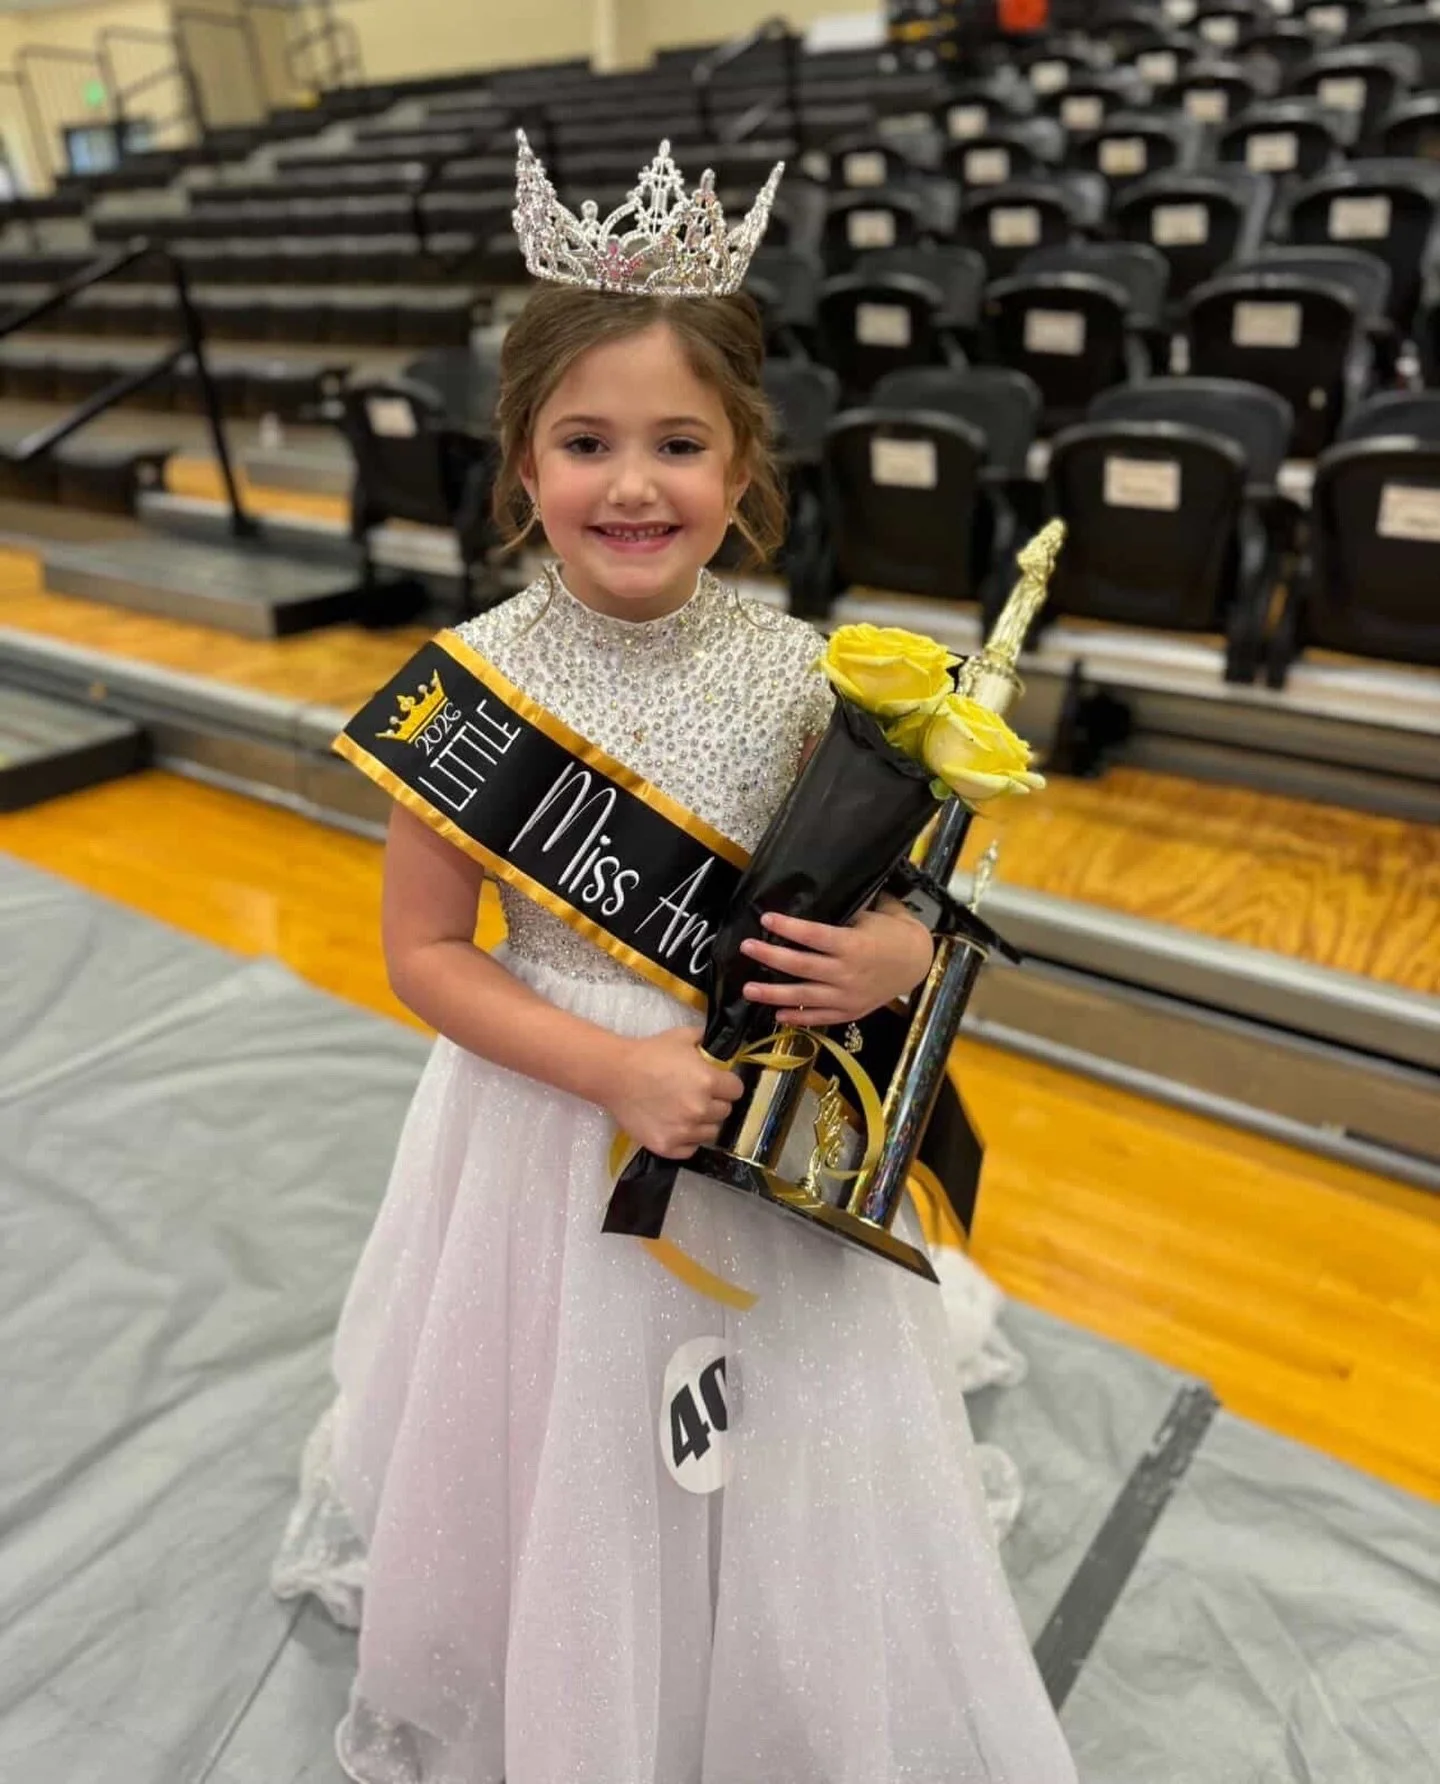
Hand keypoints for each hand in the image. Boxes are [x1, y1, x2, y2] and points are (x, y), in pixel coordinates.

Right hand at [604, 1026, 743, 1159]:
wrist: (615, 1075)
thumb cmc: (649, 1053)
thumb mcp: (682, 1036)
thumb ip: (705, 1040)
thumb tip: (718, 1045)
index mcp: (708, 1081)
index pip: (736, 1090)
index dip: (727, 1085)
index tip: (718, 1083)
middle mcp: (700, 1109)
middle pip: (725, 1112)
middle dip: (715, 1103)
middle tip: (698, 1096)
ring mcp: (684, 1131)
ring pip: (710, 1133)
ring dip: (703, 1123)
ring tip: (686, 1112)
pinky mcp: (667, 1146)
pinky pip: (691, 1149)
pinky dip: (687, 1140)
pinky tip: (677, 1126)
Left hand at [739, 900, 934, 1028]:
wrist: (918, 963)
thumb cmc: (893, 932)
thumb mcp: (873, 914)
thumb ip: (846, 910)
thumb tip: (818, 893)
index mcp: (852, 945)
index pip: (813, 935)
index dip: (788, 927)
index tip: (766, 918)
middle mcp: (847, 973)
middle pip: (801, 966)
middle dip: (770, 957)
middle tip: (747, 948)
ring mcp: (847, 996)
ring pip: (803, 996)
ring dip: (773, 994)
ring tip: (748, 989)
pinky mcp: (850, 1012)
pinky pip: (819, 1017)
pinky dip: (798, 1018)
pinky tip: (777, 1014)